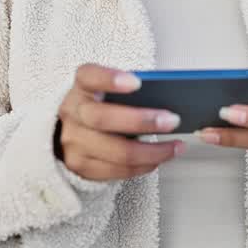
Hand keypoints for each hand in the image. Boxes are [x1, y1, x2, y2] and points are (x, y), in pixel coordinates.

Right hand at [54, 64, 184, 181]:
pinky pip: (118, 170)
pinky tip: (160, 158)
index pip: (89, 77)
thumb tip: (168, 95)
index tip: (137, 82)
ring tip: (176, 146)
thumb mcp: (106, 90)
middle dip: (142, 121)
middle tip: (172, 121)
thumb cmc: (101, 106)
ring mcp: (74, 143)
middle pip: (104, 118)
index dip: (110, 79)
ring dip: (153, 151)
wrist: (70, 132)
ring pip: (117, 152)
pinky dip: (144, 165)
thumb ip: (129, 90)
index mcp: (81, 87)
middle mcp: (72, 113)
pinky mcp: (81, 167)